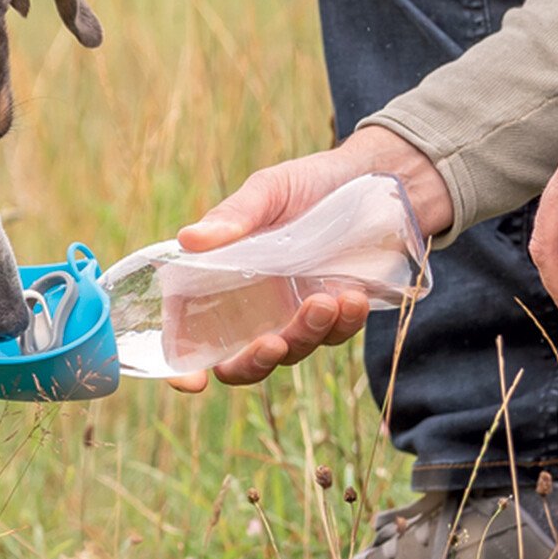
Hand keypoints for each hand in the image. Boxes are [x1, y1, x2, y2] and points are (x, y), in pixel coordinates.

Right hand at [167, 125, 450, 391]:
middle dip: (254, 363)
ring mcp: (294, 315)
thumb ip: (234, 217)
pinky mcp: (335, 316)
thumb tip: (189, 240)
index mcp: (220, 280)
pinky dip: (343, 325)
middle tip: (273, 343)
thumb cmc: (310, 182)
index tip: (192, 381)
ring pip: (293, 352)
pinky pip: (335, 337)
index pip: (189, 334)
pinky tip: (353, 298)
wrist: (373, 178)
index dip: (184, 365)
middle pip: (240, 363)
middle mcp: (252, 307)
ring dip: (307, 334)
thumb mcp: (269, 191)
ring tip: (327, 299)